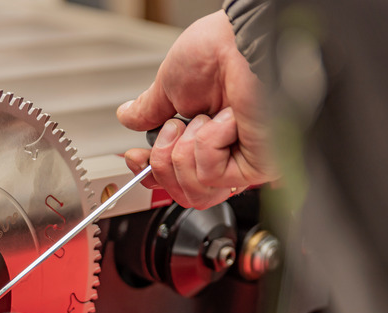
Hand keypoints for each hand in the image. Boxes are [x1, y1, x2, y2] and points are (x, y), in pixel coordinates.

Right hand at [117, 10, 277, 208]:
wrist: (239, 41)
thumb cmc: (218, 51)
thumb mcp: (169, 85)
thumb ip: (150, 110)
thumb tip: (129, 117)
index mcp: (207, 138)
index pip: (176, 180)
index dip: (152, 174)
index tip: (136, 157)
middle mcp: (227, 154)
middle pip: (182, 195)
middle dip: (164, 163)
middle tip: (173, 127)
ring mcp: (243, 162)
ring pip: (194, 191)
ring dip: (185, 151)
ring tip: (203, 120)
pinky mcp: (258, 166)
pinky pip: (210, 174)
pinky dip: (208, 144)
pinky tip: (226, 120)